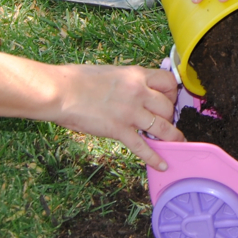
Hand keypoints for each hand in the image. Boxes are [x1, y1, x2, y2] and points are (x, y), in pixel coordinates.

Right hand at [53, 64, 184, 170]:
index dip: (173, 92)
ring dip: (172, 136)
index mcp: (136, 75)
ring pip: (162, 127)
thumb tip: (136, 88)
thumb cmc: (79, 79)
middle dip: (170, 115)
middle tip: (165, 121)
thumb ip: (128, 81)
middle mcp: (138, 92)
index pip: (169, 82)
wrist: (61, 92)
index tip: (170, 99)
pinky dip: (154, 157)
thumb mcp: (112, 72)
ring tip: (177, 142)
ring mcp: (130, 112)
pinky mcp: (119, 130)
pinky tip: (162, 164)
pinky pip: (142, 146)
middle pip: (168, 106)